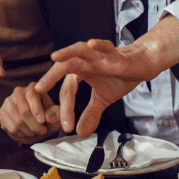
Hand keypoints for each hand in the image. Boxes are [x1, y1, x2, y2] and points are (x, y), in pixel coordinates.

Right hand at [0, 83, 60, 143]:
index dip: (37, 110)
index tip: (42, 121)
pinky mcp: (1, 112)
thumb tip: (48, 117)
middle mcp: (18, 91)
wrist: (36, 122)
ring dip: (28, 131)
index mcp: (33, 87)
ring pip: (17, 122)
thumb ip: (54, 114)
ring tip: (35, 132)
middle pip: (24, 112)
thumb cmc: (47, 115)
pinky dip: (20, 134)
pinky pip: (10, 128)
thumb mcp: (55, 113)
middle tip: (42, 131)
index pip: (32, 96)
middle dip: (34, 125)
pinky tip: (26, 132)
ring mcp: (8, 102)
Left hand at [34, 39, 153, 137]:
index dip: (65, 108)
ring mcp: (97, 56)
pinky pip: (104, 46)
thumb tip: (80, 134)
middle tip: (38, 89)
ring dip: (67, 53)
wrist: (140, 65)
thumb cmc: (119, 77)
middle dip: (51, 77)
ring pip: (78, 51)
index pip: (67, 90)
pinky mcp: (113, 53)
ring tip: (55, 57)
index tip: (66, 127)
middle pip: (64, 68)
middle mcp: (85, 62)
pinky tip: (90, 44)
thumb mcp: (102, 100)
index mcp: (80, 72)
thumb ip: (90, 114)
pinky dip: (98, 45)